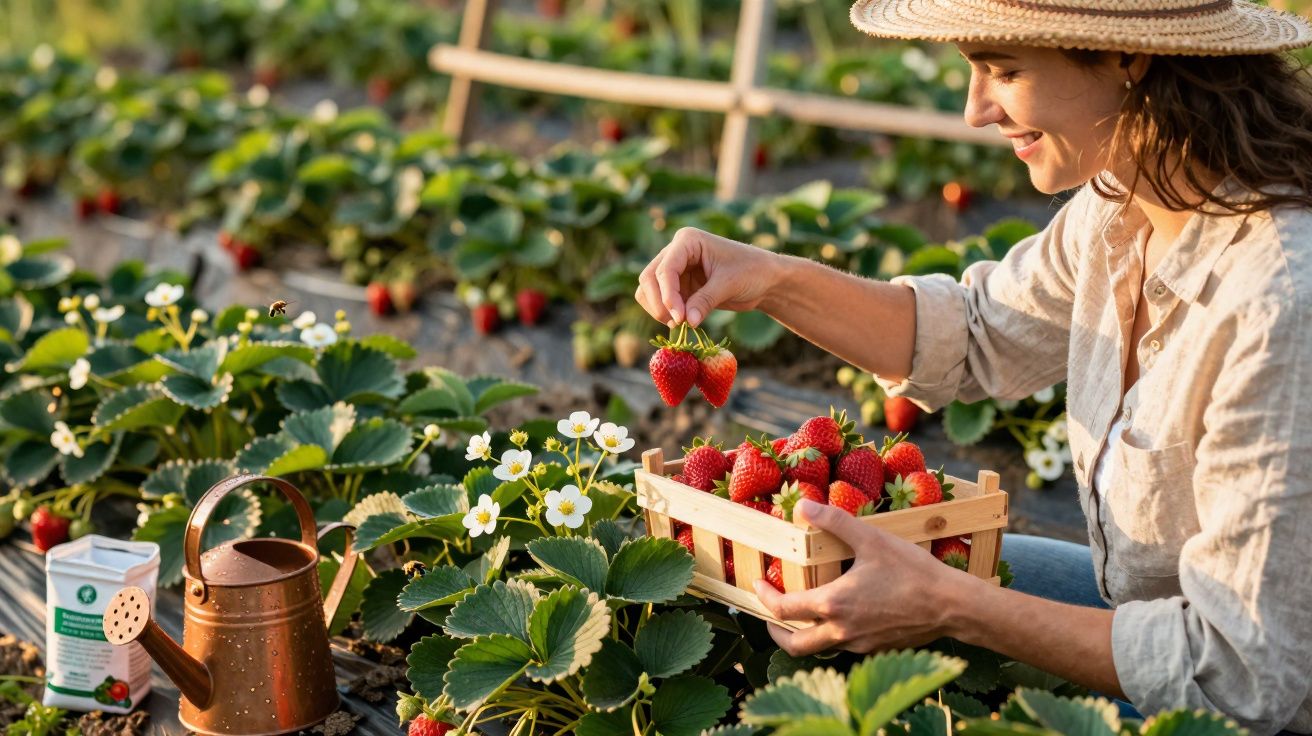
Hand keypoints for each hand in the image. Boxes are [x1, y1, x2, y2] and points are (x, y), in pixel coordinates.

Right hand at [636, 227, 779, 327]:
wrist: (765, 279)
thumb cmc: (752, 271)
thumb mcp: (729, 284)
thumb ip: (706, 301)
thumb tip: (687, 322)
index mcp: (687, 241)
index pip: (665, 268)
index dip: (668, 294)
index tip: (679, 318)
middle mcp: (676, 252)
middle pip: (649, 278)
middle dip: (660, 303)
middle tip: (677, 324)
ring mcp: (675, 270)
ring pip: (649, 290)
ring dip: (659, 309)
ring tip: (681, 324)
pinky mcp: (679, 287)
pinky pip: (660, 302)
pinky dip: (665, 314)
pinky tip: (683, 323)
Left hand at [753, 499, 972, 656]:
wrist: (952, 606)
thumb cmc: (912, 571)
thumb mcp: (872, 539)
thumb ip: (835, 521)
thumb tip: (803, 506)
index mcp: (833, 604)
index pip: (783, 609)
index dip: (764, 598)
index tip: (757, 584)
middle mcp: (841, 631)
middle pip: (795, 645)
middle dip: (776, 632)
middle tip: (771, 615)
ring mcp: (860, 645)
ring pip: (820, 647)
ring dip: (805, 633)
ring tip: (805, 612)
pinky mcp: (877, 650)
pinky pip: (845, 647)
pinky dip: (833, 635)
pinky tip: (843, 615)